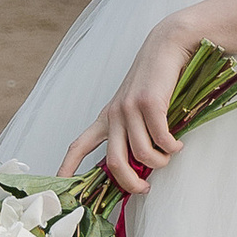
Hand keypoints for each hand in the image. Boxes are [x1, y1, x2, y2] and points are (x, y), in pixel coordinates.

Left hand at [66, 15, 197, 198]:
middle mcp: (114, 115)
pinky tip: (176, 144)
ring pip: (141, 154)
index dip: (67, 166)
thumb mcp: (134, 107)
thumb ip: (132, 132)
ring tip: (167, 156)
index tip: (59, 184)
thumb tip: (139, 165)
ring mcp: (130, 108)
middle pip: (113, 162)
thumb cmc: (153, 80)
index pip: (79, 145)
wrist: (165, 48)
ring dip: (159, 162)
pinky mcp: (150, 104)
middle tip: (143, 188)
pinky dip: (171, 147)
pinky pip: (161, 139)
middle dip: (129, 183)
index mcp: (106, 118)